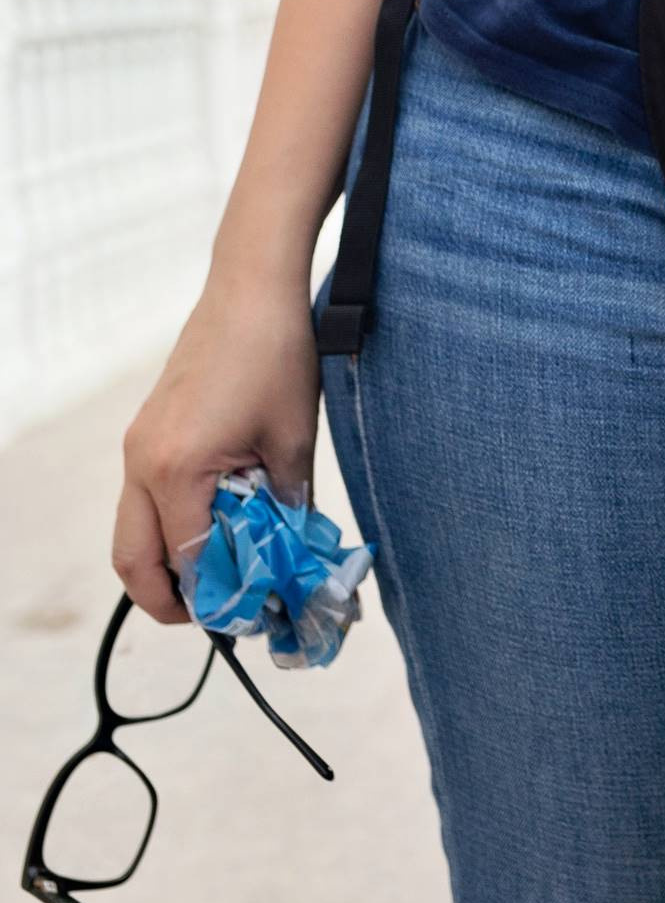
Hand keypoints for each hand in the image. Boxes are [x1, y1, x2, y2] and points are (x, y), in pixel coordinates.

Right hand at [114, 277, 322, 624]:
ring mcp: (137, 446)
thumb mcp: (293, 443)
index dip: (220, 598)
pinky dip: (172, 526)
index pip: (186, 561)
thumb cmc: (277, 356)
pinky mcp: (147, 433)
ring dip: (171, 562)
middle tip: (223, 615)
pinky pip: (144, 500)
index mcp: (175, 470)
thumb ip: (286, 510)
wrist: (251, 286)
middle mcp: (141, 462)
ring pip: (134, 531)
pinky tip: (222, 525)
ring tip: (227, 575)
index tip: (257, 616)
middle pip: (133, 560)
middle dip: (172, 600)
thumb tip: (292, 563)